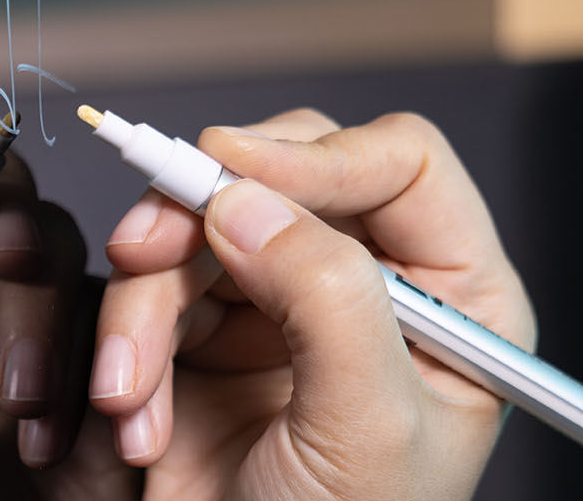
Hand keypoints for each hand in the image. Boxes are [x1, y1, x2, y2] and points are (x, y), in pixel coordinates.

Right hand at [90, 110, 534, 498]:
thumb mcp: (364, 427)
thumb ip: (327, 297)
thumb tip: (247, 198)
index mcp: (456, 297)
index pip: (399, 164)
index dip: (316, 156)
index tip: (232, 176)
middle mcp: (374, 285)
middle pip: (284, 173)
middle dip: (201, 214)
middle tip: (141, 250)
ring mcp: (286, 305)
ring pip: (199, 228)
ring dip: (145, 305)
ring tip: (126, 394)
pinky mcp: (208, 335)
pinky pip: (151, 288)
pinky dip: (125, 345)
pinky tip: (131, 418)